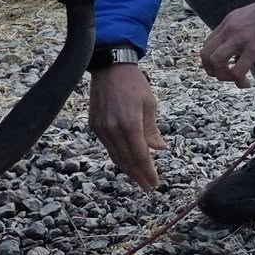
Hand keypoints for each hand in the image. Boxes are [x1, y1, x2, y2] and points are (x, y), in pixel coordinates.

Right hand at [88, 62, 165, 190]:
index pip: (140, 155)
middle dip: (138, 176)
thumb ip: (152, 130)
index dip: (147, 171)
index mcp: (130, 123)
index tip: (154, 182)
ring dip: (128, 170)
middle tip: (148, 187)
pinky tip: (127, 162)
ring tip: (139, 179)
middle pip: (126, 160)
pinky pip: (108, 147)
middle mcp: (113, 129)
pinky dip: (118, 157)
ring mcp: (101, 129)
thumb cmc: (134, 83)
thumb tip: (159, 149)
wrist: (110, 67)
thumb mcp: (149, 104)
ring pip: (115, 156)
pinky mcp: (95, 126)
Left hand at [199, 1, 254, 86]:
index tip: (222, 67)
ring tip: (235, 78)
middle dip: (211, 70)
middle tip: (225, 75)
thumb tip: (236, 55)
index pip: (207, 44)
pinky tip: (245, 83)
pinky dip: (238, 81)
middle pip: (206, 54)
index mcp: (228, 21)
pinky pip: (237, 71)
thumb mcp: (248, 16)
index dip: (210, 60)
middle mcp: (230, 29)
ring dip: (222, 76)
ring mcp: (240, 39)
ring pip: (216, 62)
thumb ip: (238, 32)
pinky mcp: (253, 49)